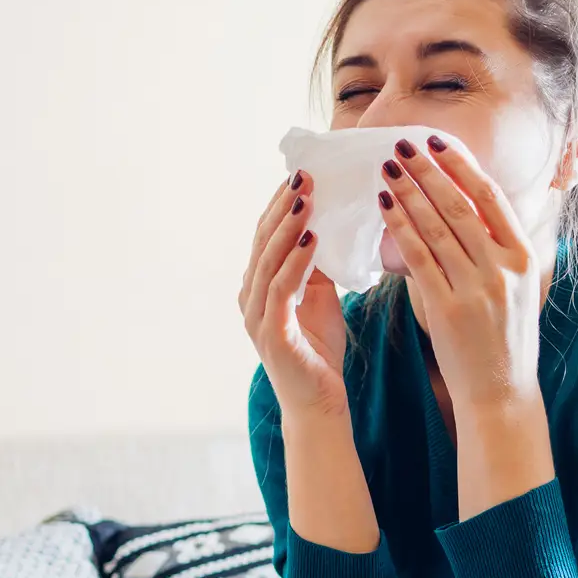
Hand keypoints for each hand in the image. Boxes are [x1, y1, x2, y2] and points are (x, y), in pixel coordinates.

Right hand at [240, 171, 347, 415]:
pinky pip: (281, 290)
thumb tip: (326, 225)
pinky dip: (295, 262)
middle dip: (282, 207)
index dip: (279, 205)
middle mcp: (250, 298)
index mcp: (258, 286)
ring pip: (268, 260)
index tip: (300, 175)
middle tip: (303, 176)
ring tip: (306, 198)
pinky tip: (311, 239)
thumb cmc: (320, 350)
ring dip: (288, 227)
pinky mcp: (271, 334)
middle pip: (262, 242)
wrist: (320, 403)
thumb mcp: (321, 297)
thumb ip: (317, 265)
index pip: (266, 236)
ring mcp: (257, 317)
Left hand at [380, 137, 542, 414]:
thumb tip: (467, 205)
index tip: (436, 141)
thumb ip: (497, 249)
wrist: (501, 393)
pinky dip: (400, 230)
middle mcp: (504, 269)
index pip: (491, 198)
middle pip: (461, 206)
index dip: (461, 165)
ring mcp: (477, 289)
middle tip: (401, 145)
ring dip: (409, 193)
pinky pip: (419, 260)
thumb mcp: (515, 287)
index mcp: (523, 258)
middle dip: (429, 171)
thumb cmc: (504, 338)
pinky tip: (385, 209)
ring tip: (387, 170)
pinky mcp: (448, 310)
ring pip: (437, 228)